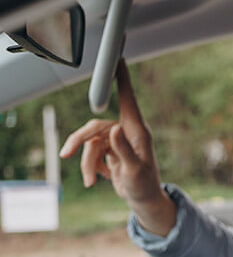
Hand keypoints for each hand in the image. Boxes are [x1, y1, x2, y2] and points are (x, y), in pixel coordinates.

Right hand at [59, 60, 176, 235]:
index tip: (118, 57)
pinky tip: (100, 179)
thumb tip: (113, 129)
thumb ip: (124, 150)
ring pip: (90, 142)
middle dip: (79, 141)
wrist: (143, 199)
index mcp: (137, 130)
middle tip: (65, 154)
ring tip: (90, 182)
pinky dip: (91, 167)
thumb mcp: (134, 170)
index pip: (127, 98)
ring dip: (87, 162)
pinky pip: (92, 152)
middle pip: (95, 125)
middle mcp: (127, 131)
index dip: (121, 78)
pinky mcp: (110, 149)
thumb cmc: (144, 185)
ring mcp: (118, 140)